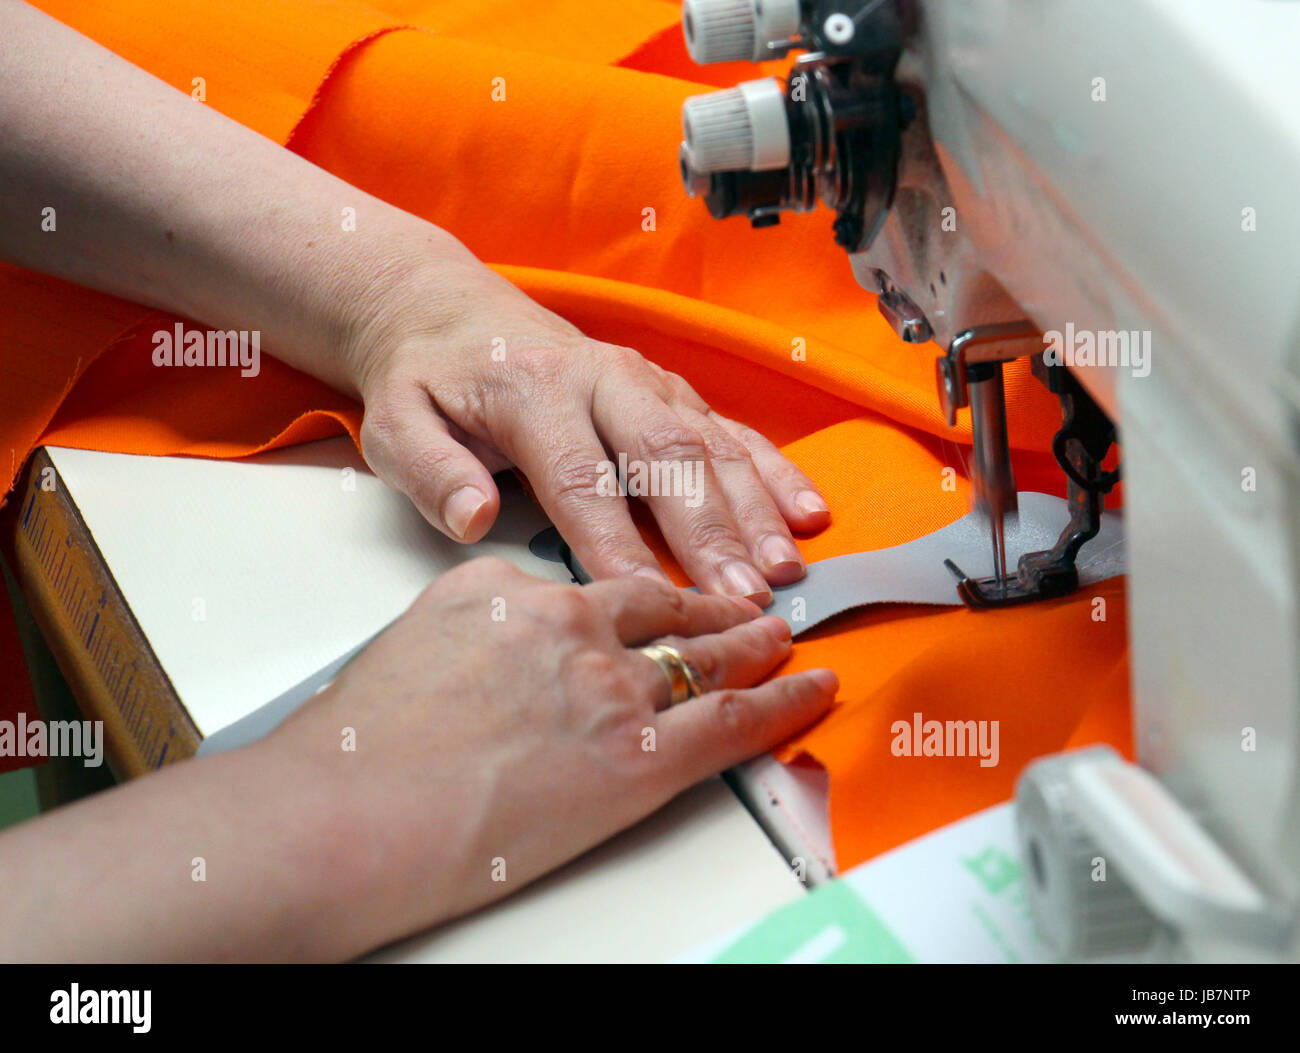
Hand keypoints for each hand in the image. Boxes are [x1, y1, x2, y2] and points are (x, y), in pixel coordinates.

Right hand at [273, 557, 836, 952]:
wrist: (348, 810)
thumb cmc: (358, 748)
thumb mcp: (409, 646)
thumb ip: (474, 629)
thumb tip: (502, 646)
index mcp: (506, 590)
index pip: (593, 585)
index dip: (639, 594)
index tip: (659, 601)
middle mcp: (568, 623)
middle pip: (662, 607)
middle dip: (711, 607)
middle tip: (745, 604)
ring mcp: (608, 686)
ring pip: (707, 656)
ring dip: (753, 645)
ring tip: (781, 638)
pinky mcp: (637, 756)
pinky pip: (733, 720)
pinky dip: (784, 702)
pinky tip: (810, 687)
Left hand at [347, 249, 830, 605]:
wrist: (452, 311)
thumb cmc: (429, 379)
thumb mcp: (396, 422)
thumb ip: (432, 470)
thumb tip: (475, 519)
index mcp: (533, 390)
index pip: (580, 476)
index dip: (615, 541)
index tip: (645, 597)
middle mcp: (602, 378)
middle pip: (665, 458)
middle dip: (710, 532)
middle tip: (743, 596)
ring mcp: (645, 382)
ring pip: (711, 445)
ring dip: (754, 508)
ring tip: (786, 566)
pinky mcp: (671, 391)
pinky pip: (732, 429)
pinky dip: (775, 469)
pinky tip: (809, 511)